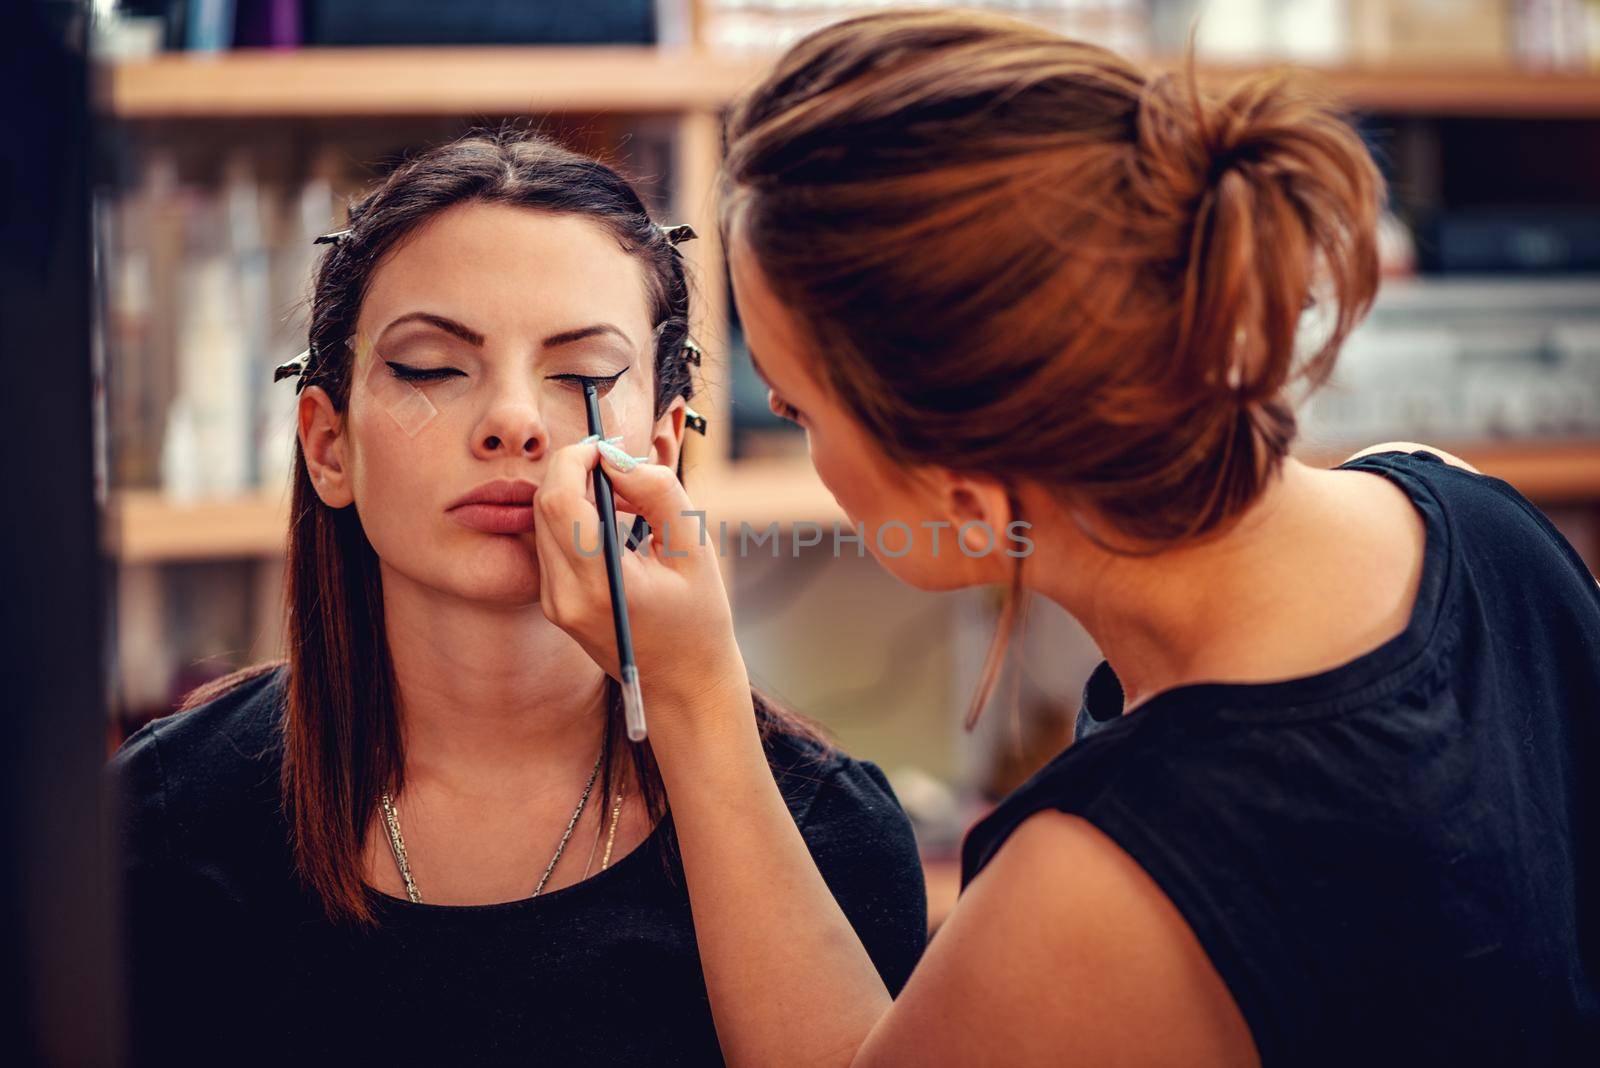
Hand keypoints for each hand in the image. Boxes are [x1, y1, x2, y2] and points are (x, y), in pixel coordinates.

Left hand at [530, 440, 749, 725]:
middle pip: (544, 506)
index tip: (607, 449)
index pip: (559, 501)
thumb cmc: (698, 620)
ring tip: (626, 501)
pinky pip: (549, 544)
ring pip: (542, 521)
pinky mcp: (553, 605)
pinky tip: (614, 526)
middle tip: (618, 466)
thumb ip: (658, 493)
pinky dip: (574, 520)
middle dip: (575, 471)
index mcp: (600, 585)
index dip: (576, 459)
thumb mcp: (693, 549)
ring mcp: (553, 604)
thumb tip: (617, 459)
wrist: (683, 685)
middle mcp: (565, 597)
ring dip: (575, 494)